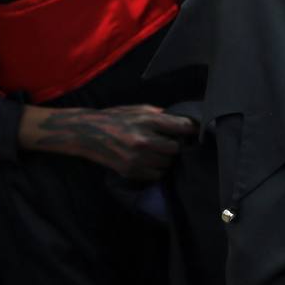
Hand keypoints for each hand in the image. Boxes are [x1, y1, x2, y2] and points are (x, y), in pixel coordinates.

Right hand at [19, 104, 197, 180]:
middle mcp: (143, 140)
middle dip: (176, 145)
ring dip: (167, 158)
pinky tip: (151, 160)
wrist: (88, 133)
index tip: (196, 130)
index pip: (181, 126)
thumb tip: (183, 122)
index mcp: (147, 121)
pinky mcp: (130, 171)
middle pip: (175, 148)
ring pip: (167, 163)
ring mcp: (136, 158)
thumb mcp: (139, 109)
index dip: (192, 129)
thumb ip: (161, 116)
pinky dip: (157, 169)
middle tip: (172, 141)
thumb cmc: (117, 117)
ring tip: (160, 151)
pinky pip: (156, 174)